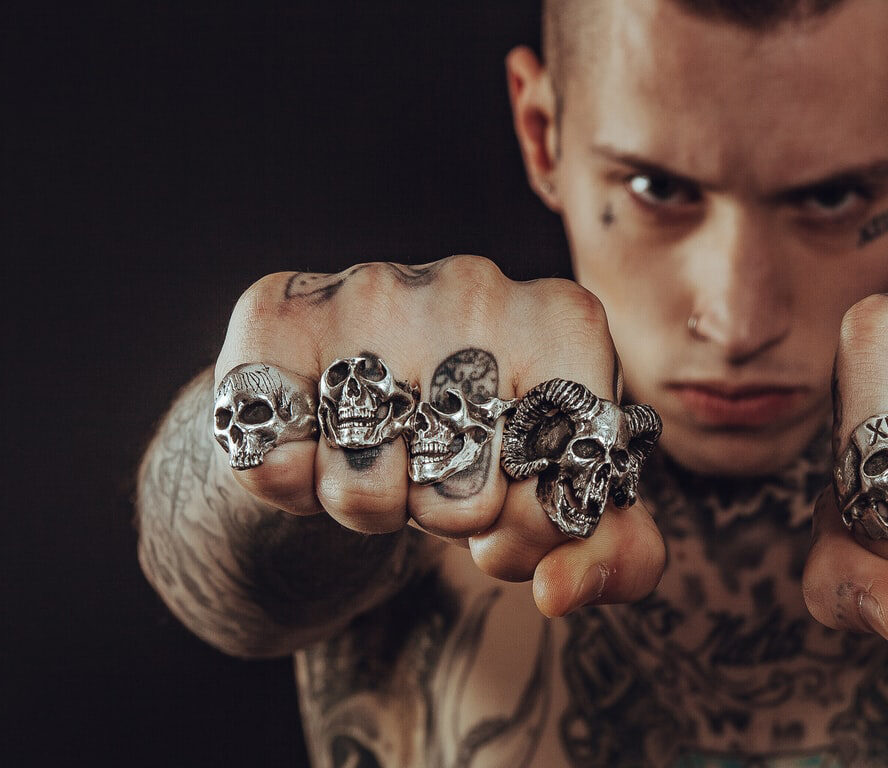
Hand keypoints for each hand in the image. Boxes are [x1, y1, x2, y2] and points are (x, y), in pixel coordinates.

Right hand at [213, 256, 665, 615]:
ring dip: (371, 509)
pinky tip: (321, 441)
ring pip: (364, 489)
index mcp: (568, 321)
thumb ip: (613, 555)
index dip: (534, 528)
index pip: (563, 483)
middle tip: (443, 478)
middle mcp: (476, 286)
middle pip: (465, 498)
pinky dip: (293, 485)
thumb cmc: (488, 439)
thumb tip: (560, 589)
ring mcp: (373, 289)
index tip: (516, 504)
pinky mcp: (278, 310)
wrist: (368, 385)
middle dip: (452, 521)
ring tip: (386, 458)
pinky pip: (274, 463)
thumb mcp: (566, 493)